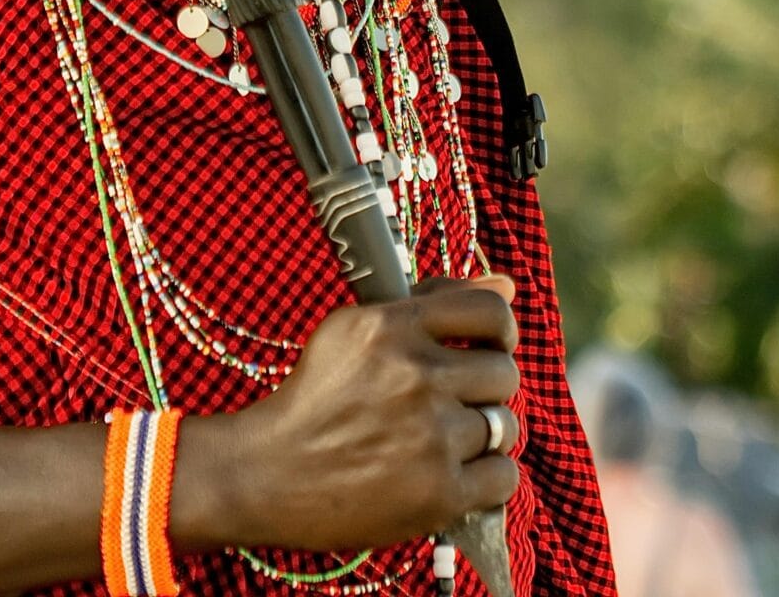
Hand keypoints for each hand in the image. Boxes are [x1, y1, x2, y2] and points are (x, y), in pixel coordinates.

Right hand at [177, 277, 519, 553]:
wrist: (269, 473)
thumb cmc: (316, 397)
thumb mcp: (357, 329)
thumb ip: (433, 302)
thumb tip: (509, 285)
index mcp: (392, 325)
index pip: (489, 310)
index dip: (500, 328)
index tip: (491, 344)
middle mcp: (415, 375)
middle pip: (503, 372)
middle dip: (486, 387)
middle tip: (455, 402)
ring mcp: (430, 436)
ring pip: (505, 426)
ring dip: (484, 434)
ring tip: (446, 442)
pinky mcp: (438, 493)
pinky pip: (503, 477)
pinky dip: (486, 479)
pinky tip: (455, 475)